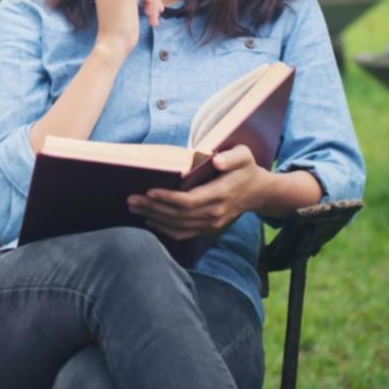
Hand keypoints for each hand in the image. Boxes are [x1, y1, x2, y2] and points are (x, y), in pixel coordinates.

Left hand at [126, 146, 269, 240]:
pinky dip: (165, 230)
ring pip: (178, 225)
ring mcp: (212, 224)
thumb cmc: (246, 168)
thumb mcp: (244, 155)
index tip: (149, 191)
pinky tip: (149, 221)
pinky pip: (184, 233)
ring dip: (154, 217)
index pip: (190, 201)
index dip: (168, 198)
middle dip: (153, 208)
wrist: (258, 192)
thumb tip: (216, 160)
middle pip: (179, 215)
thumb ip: (232, 157)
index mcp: (221, 194)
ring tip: (133, 207)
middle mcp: (215, 213)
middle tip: (131, 199)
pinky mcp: (208, 228)